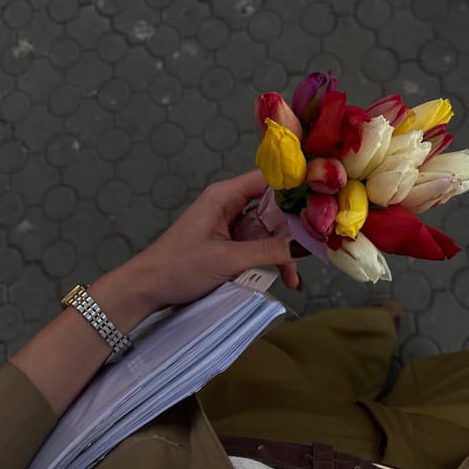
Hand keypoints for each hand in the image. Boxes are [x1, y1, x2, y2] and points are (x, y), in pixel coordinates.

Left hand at [125, 170, 300, 310]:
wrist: (146, 288)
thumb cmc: (179, 266)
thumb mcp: (227, 259)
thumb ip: (268, 252)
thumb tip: (305, 246)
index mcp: (225, 195)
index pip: (269, 180)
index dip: (295, 188)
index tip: (322, 202)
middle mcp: (230, 205)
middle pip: (273, 208)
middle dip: (293, 229)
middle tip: (317, 247)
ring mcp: (230, 226)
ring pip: (268, 231)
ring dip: (283, 252)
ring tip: (295, 277)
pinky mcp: (229, 245)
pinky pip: (258, 247)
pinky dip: (271, 260)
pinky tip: (284, 279)